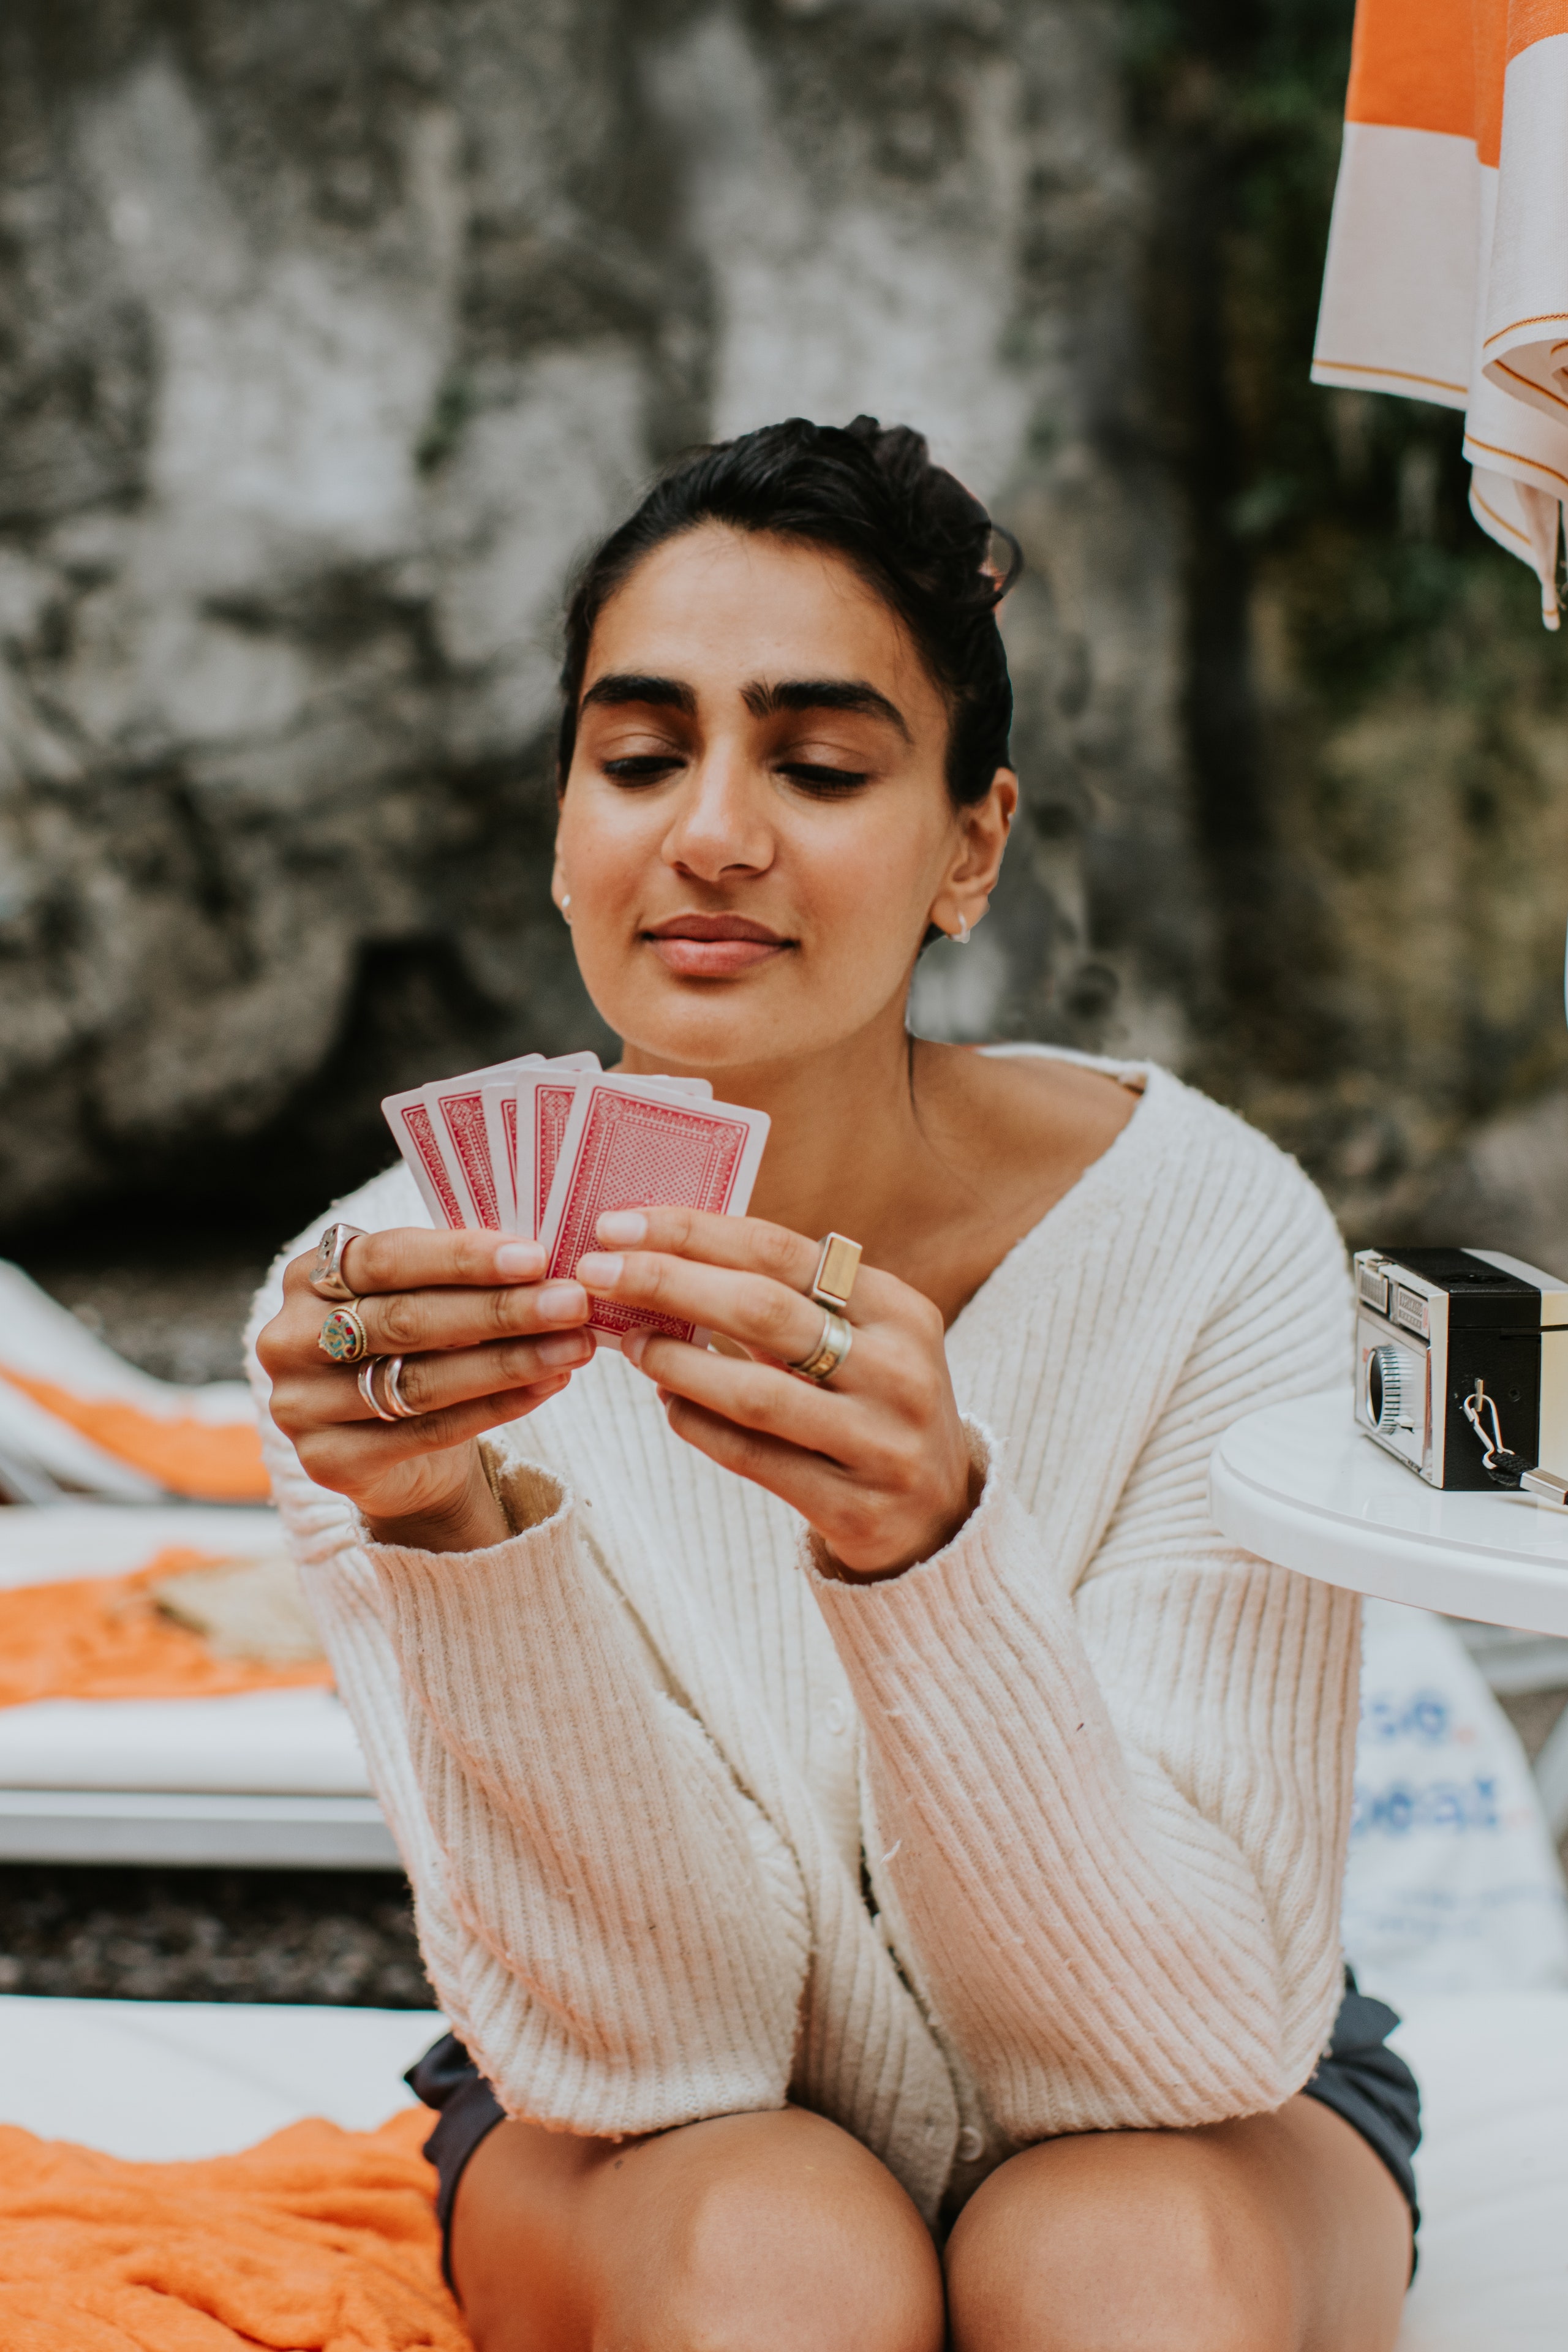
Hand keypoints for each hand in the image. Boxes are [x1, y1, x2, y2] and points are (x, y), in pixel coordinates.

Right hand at [256, 1229, 593, 1549]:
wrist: (393, 1450)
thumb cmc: (415, 1348)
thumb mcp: (423, 1297)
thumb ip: (457, 1275)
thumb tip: (543, 1257)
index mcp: (308, 1277)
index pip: (387, 1257)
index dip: (462, 1257)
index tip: (536, 1257)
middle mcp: (289, 1338)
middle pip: (406, 1320)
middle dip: (500, 1309)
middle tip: (572, 1302)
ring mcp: (301, 1405)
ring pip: (421, 1380)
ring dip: (511, 1361)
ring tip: (575, 1345)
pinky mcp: (328, 1462)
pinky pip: (428, 1431)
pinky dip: (497, 1407)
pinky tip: (548, 1385)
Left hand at [576, 1209, 976, 1577]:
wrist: (939, 1515)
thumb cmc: (871, 1401)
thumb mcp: (859, 1337)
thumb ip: (783, 1299)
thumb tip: (661, 1255)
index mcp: (899, 1309)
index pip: (781, 1252)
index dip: (694, 1233)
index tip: (618, 1224)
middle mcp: (899, 1371)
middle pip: (764, 1312)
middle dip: (668, 1283)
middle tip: (596, 1271)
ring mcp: (881, 1443)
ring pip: (756, 1393)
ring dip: (676, 1361)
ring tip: (627, 1341)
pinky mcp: (856, 1507)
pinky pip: (757, 1460)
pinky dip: (700, 1426)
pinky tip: (666, 1402)